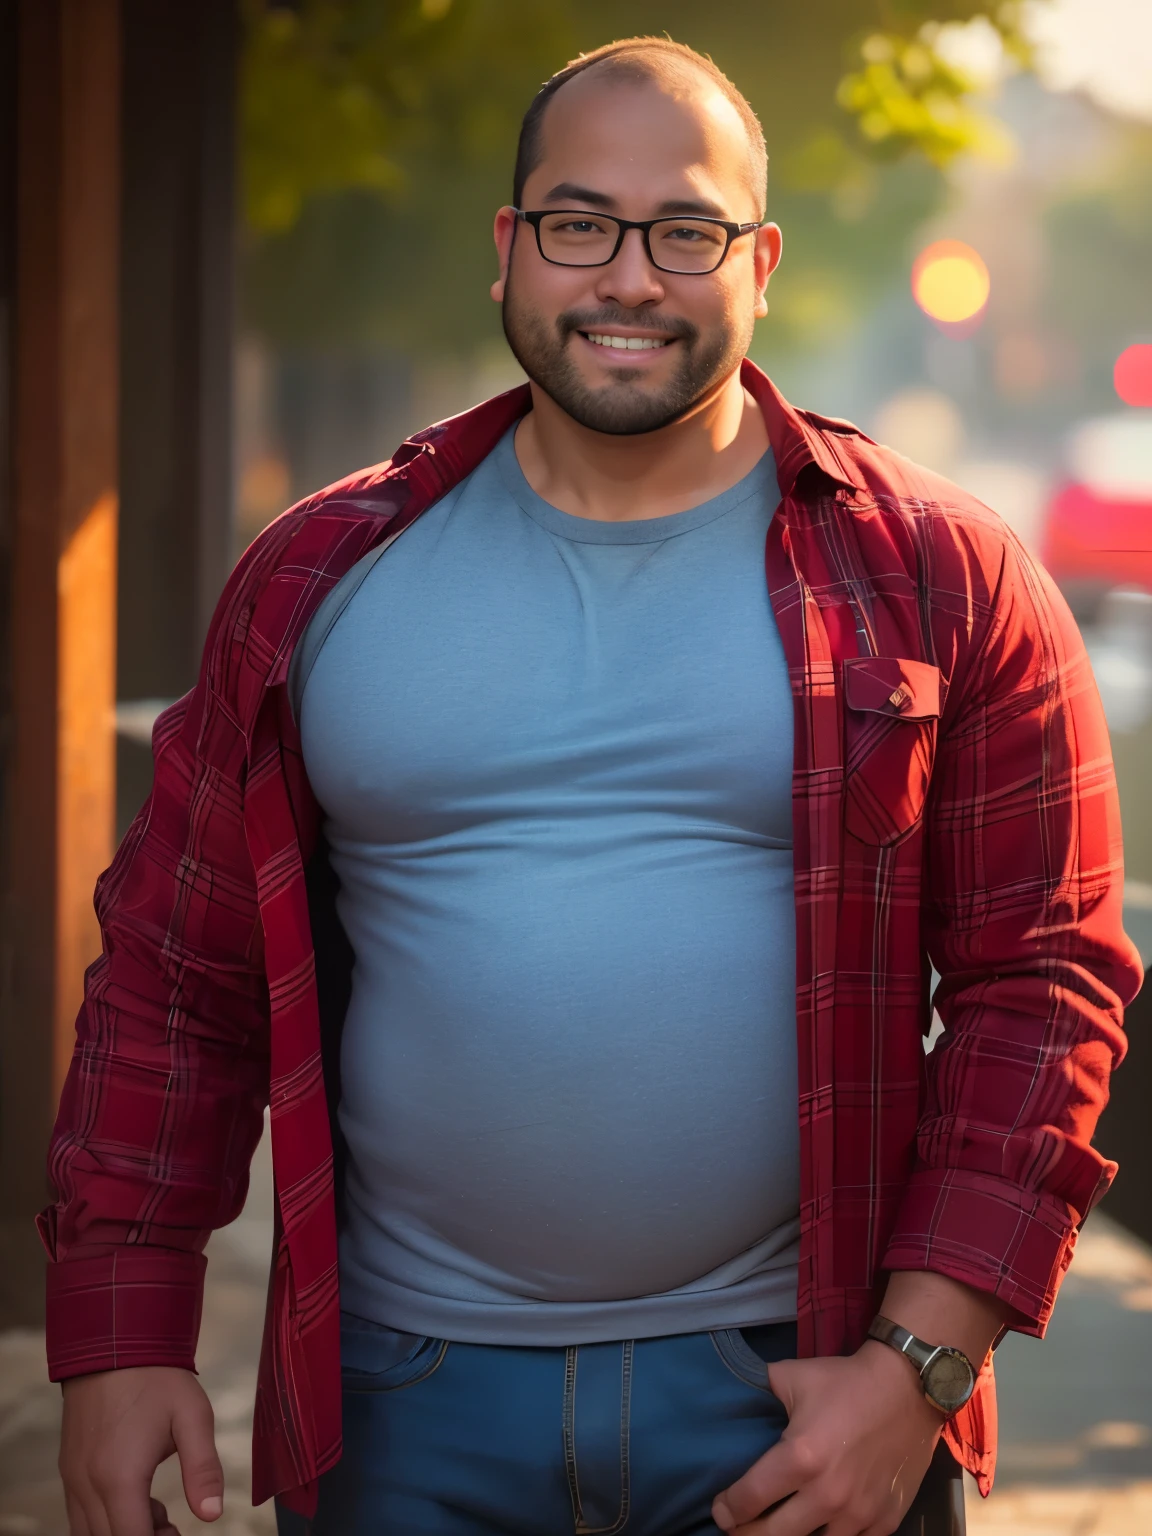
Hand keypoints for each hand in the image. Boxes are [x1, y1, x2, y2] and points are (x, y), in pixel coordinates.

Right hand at [59, 1367, 223, 1535]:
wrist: (115, 1341)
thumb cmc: (158, 1377)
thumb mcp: (192, 1417)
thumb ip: (203, 1469)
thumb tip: (212, 1514)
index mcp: (119, 1478)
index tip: (179, 1534)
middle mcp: (88, 1485)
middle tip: (173, 1526)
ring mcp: (73, 1478)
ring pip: (89, 1531)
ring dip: (123, 1530)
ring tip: (159, 1511)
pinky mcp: (70, 1468)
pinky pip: (80, 1513)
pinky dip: (106, 1518)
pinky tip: (137, 1496)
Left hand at [711, 1341, 942, 1535]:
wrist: (908, 1387)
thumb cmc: (846, 1381)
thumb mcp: (793, 1376)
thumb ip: (760, 1392)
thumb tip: (733, 1398)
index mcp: (801, 1458)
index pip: (750, 1499)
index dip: (728, 1510)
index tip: (721, 1511)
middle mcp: (828, 1495)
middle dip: (749, 1534)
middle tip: (739, 1528)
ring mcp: (859, 1515)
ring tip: (778, 1527)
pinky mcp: (884, 1522)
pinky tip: (818, 1528)